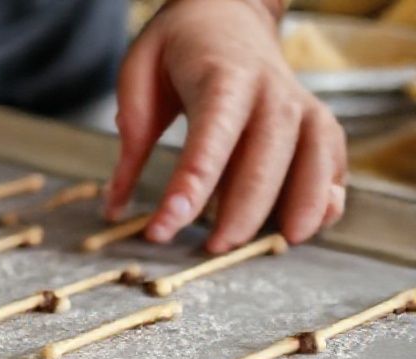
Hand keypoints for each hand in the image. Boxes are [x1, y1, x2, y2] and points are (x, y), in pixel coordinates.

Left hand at [106, 0, 346, 252]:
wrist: (229, 10)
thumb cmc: (179, 46)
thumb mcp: (138, 75)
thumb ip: (130, 142)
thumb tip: (113, 208)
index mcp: (222, 77)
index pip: (210, 139)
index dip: (190, 188)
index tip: (166, 227)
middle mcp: (270, 90)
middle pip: (266, 157)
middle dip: (241, 210)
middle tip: (210, 248)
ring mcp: (301, 104)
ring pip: (312, 159)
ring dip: (297, 207)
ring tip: (275, 247)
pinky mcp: (317, 120)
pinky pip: (332, 160)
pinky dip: (328, 196)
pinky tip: (309, 226)